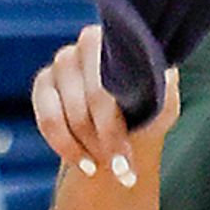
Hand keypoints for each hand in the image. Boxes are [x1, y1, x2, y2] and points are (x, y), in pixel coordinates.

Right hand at [32, 23, 182, 188]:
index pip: (116, 79)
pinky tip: (83, 164)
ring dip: (86, 145)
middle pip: (93, 97)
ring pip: (68, 113)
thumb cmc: (147, 112)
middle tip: (119, 169)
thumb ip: (165, 90)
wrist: (124, 128)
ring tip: (101, 167)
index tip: (125, 157)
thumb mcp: (163, 105)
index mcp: (122, 41)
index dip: (117, 122)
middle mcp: (89, 42)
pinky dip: (64, 146)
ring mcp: (63, 60)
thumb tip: (164, 79)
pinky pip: (48, 120)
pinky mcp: (43, 82)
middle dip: (106, 139)